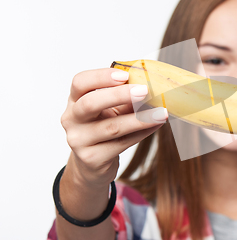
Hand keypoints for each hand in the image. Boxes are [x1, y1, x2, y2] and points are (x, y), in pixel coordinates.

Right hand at [60, 68, 168, 186]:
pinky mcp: (92, 158)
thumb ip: (124, 97)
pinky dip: (142, 133)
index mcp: (74, 100)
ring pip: (111, 127)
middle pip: (90, 104)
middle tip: (144, 90)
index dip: (101, 77)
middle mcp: (71, 119)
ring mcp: (79, 140)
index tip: (125, 74)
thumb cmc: (102, 128)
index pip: (80, 82)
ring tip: (161, 113)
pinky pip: (122, 143)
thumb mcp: (109, 109)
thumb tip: (152, 85)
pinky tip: (155, 125)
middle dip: (119, 95)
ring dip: (140, 118)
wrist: (91, 164)